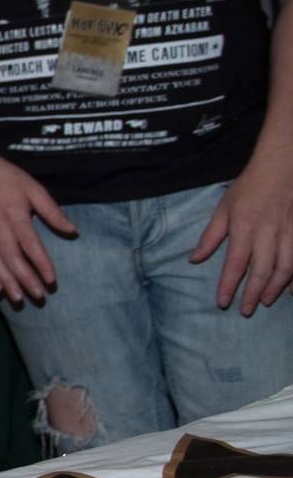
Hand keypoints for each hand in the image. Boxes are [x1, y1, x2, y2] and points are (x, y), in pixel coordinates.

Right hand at [0, 154, 75, 303]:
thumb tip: (72, 230)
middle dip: (25, 280)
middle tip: (39, 296)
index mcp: (15, 216)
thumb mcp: (35, 189)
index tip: (52, 280)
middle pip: (12, 260)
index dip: (41, 264)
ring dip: (7, 283)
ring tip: (19, 299)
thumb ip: (52, 211)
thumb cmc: (7, 179)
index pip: (31, 245)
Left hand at [189, 169, 292, 315]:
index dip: (228, 285)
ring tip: (265, 302)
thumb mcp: (223, 209)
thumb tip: (194, 259)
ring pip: (285, 268)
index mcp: (245, 228)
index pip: (235, 264)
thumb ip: (210, 237)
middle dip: (253, 294)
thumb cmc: (249, 187)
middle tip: (245, 311)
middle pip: (261, 271)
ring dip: (275, 288)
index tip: (222, 302)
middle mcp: (268, 233)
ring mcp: (288, 233)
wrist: (282, 166)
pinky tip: (289, 288)